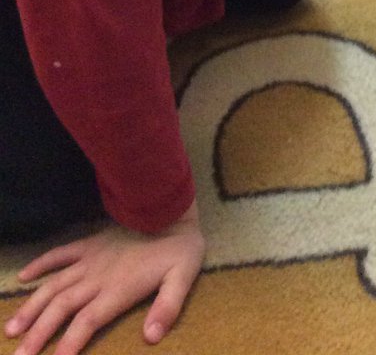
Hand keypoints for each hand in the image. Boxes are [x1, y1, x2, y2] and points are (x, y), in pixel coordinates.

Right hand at [4, 203, 204, 354]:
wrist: (172, 210)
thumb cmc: (179, 250)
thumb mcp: (182, 278)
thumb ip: (167, 308)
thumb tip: (151, 337)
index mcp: (118, 289)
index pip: (88, 321)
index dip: (70, 342)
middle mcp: (97, 276)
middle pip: (62, 308)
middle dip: (39, 333)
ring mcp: (90, 259)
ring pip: (54, 286)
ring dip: (32, 307)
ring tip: (12, 329)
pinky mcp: (90, 244)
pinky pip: (61, 253)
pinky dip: (41, 264)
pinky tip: (24, 278)